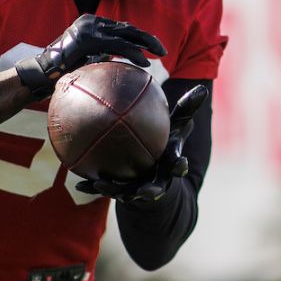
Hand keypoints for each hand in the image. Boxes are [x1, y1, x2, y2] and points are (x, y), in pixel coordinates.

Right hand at [13, 14, 165, 99]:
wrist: (41, 74)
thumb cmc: (62, 72)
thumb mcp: (86, 58)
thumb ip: (101, 54)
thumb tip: (121, 63)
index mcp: (90, 23)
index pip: (120, 28)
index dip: (138, 36)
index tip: (152, 47)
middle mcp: (91, 21)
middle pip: (126, 27)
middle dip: (147, 38)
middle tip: (162, 50)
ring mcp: (89, 28)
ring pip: (126, 34)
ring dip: (146, 44)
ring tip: (160, 54)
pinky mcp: (89, 39)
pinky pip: (118, 46)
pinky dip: (134, 53)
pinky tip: (145, 63)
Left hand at [75, 84, 208, 201]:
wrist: (153, 167)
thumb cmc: (167, 141)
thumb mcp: (178, 124)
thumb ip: (187, 109)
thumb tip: (202, 88)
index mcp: (169, 165)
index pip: (178, 166)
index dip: (180, 166)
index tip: (181, 164)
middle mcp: (155, 179)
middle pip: (155, 188)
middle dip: (151, 192)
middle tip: (146, 191)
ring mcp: (136, 187)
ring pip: (126, 192)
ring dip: (114, 190)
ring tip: (101, 183)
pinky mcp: (119, 190)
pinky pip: (104, 188)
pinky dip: (92, 186)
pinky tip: (78, 183)